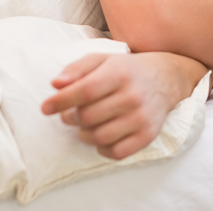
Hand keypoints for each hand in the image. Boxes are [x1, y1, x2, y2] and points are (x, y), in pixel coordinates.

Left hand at [41, 52, 206, 159]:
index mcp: (120, 72)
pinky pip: (116, 152)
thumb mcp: (102, 59)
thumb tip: (56, 84)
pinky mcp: (148, 135)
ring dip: (84, 133)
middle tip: (71, 113)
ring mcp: (142, 117)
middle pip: (88, 116)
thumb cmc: (126, 69)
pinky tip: (102, 135)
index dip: (60, 101)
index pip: (84, 91)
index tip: (45, 107)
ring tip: (86, 124)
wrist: (166, 78)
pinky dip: (102, 147)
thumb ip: (77, 68)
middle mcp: (133, 95)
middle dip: (71, 117)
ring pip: (99, 137)